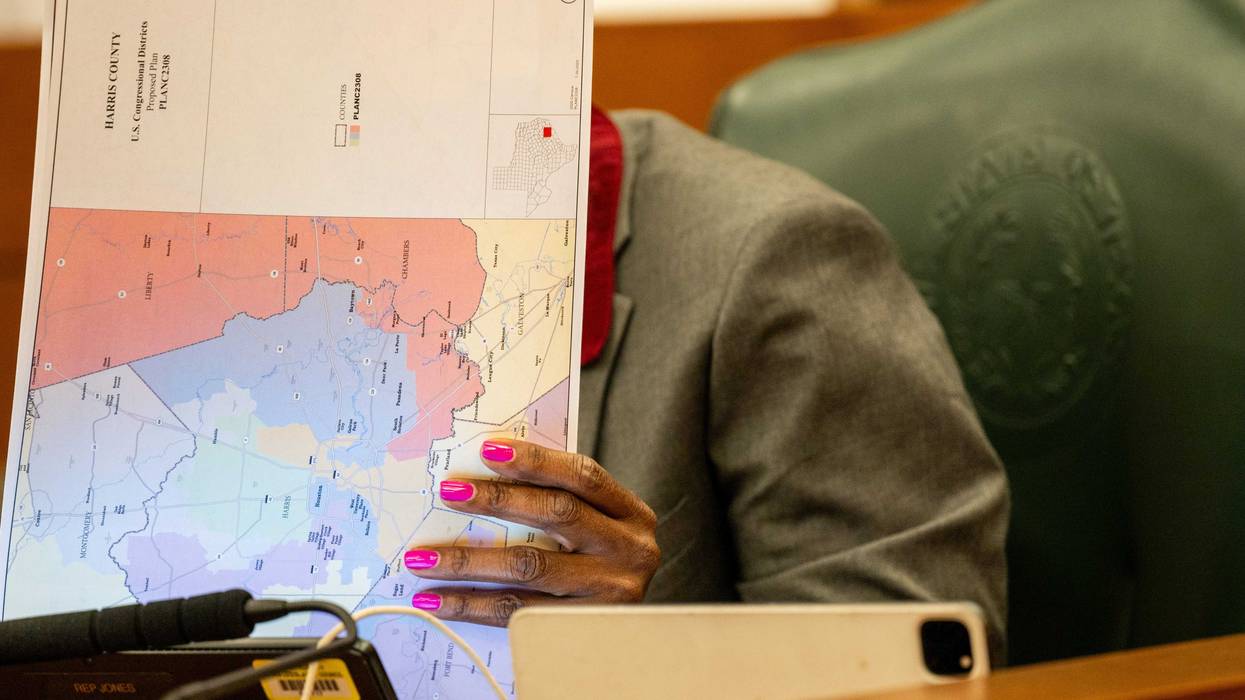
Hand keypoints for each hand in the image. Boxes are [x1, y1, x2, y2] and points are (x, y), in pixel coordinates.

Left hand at [403, 439, 659, 625]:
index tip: (487, 450)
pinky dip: (472, 605)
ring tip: (422, 558)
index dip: (536, 461)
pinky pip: (518, 613)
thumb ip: (559, 505)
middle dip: (498, 501)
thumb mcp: (596, 531)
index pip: (583, 476)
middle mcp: (629, 550)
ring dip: (469, 561)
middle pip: (558, 514)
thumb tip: (483, 477)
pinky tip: (438, 600)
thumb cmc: (598, 567)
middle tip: (449, 493)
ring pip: (531, 567)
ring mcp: (611, 592)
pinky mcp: (582, 630)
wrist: (633, 642)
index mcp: (631, 514)